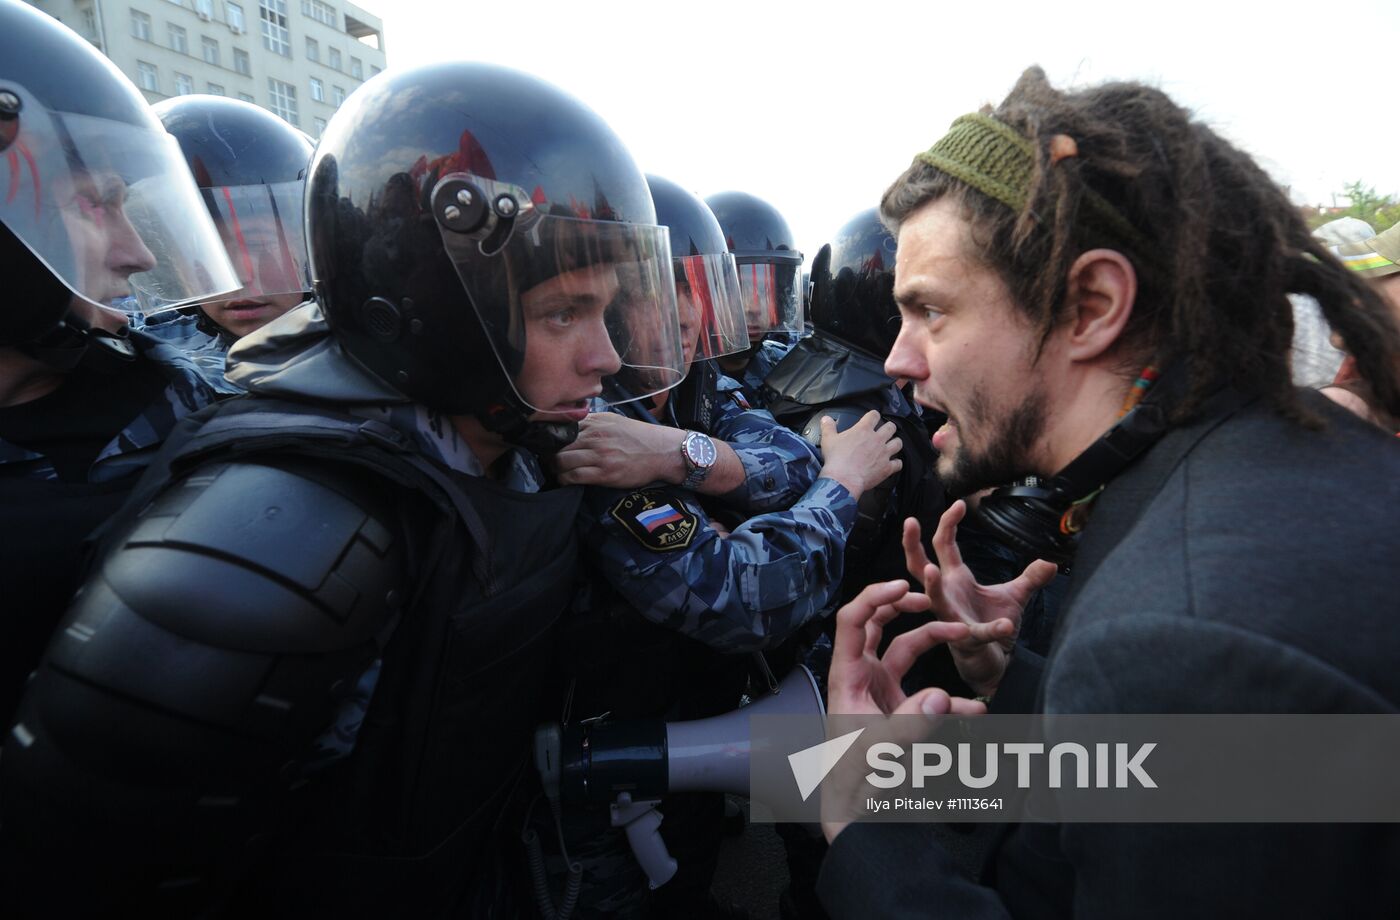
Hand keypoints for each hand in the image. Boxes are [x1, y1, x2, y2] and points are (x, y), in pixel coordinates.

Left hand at [555, 412, 683, 487]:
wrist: (662, 451)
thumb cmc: (640, 437)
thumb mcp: (615, 421)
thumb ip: (593, 422)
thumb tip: (572, 425)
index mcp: (597, 422)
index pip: (563, 426)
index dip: (552, 437)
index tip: (548, 443)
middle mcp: (596, 436)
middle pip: (559, 444)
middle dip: (550, 453)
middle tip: (548, 459)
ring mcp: (600, 455)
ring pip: (562, 461)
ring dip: (555, 467)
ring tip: (556, 470)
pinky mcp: (604, 474)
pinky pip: (574, 476)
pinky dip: (564, 479)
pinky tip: (565, 479)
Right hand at [816, 410, 901, 499]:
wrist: (843, 479)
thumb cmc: (836, 459)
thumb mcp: (828, 439)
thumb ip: (828, 427)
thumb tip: (826, 419)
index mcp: (863, 430)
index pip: (874, 415)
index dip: (874, 415)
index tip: (872, 418)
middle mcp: (877, 439)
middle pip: (890, 427)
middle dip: (889, 427)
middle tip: (885, 430)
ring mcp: (884, 453)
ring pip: (898, 443)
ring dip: (895, 443)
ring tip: (892, 445)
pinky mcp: (887, 467)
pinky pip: (898, 463)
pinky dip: (896, 463)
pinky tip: (893, 463)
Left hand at [821, 579, 987, 841]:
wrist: (854, 811)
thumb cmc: (854, 780)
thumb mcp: (881, 751)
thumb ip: (913, 724)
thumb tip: (944, 697)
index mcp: (848, 676)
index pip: (853, 621)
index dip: (874, 596)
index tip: (903, 584)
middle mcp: (861, 677)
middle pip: (876, 624)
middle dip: (902, 605)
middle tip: (930, 599)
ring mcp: (879, 691)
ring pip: (905, 649)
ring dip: (934, 640)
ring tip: (965, 636)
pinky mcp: (897, 708)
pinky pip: (925, 689)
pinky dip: (949, 695)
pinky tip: (973, 708)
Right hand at [902, 501, 1057, 695]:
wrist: (993, 661)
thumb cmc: (993, 624)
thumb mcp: (1014, 596)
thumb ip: (1030, 577)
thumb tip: (1051, 560)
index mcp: (955, 579)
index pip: (944, 544)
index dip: (948, 523)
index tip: (959, 503)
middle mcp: (947, 596)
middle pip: (919, 566)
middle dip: (911, 544)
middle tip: (909, 522)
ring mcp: (952, 618)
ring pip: (935, 600)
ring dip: (932, 587)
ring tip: (932, 571)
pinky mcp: (966, 640)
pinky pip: (978, 632)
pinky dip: (993, 629)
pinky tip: (1005, 624)